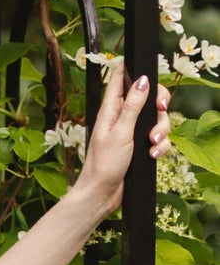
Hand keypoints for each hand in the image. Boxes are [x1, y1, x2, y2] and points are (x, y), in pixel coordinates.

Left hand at [77, 65, 171, 218]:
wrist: (102, 194)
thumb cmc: (103, 165)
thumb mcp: (120, 132)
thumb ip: (132, 106)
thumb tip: (142, 80)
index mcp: (111, 109)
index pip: (120, 78)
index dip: (134, 69)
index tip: (148, 73)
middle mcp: (122, 117)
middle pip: (148, 97)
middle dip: (159, 104)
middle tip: (161, 109)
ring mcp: (132, 131)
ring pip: (157, 119)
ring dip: (161, 130)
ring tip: (152, 143)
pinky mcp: (140, 145)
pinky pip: (159, 138)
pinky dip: (160, 145)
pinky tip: (152, 154)